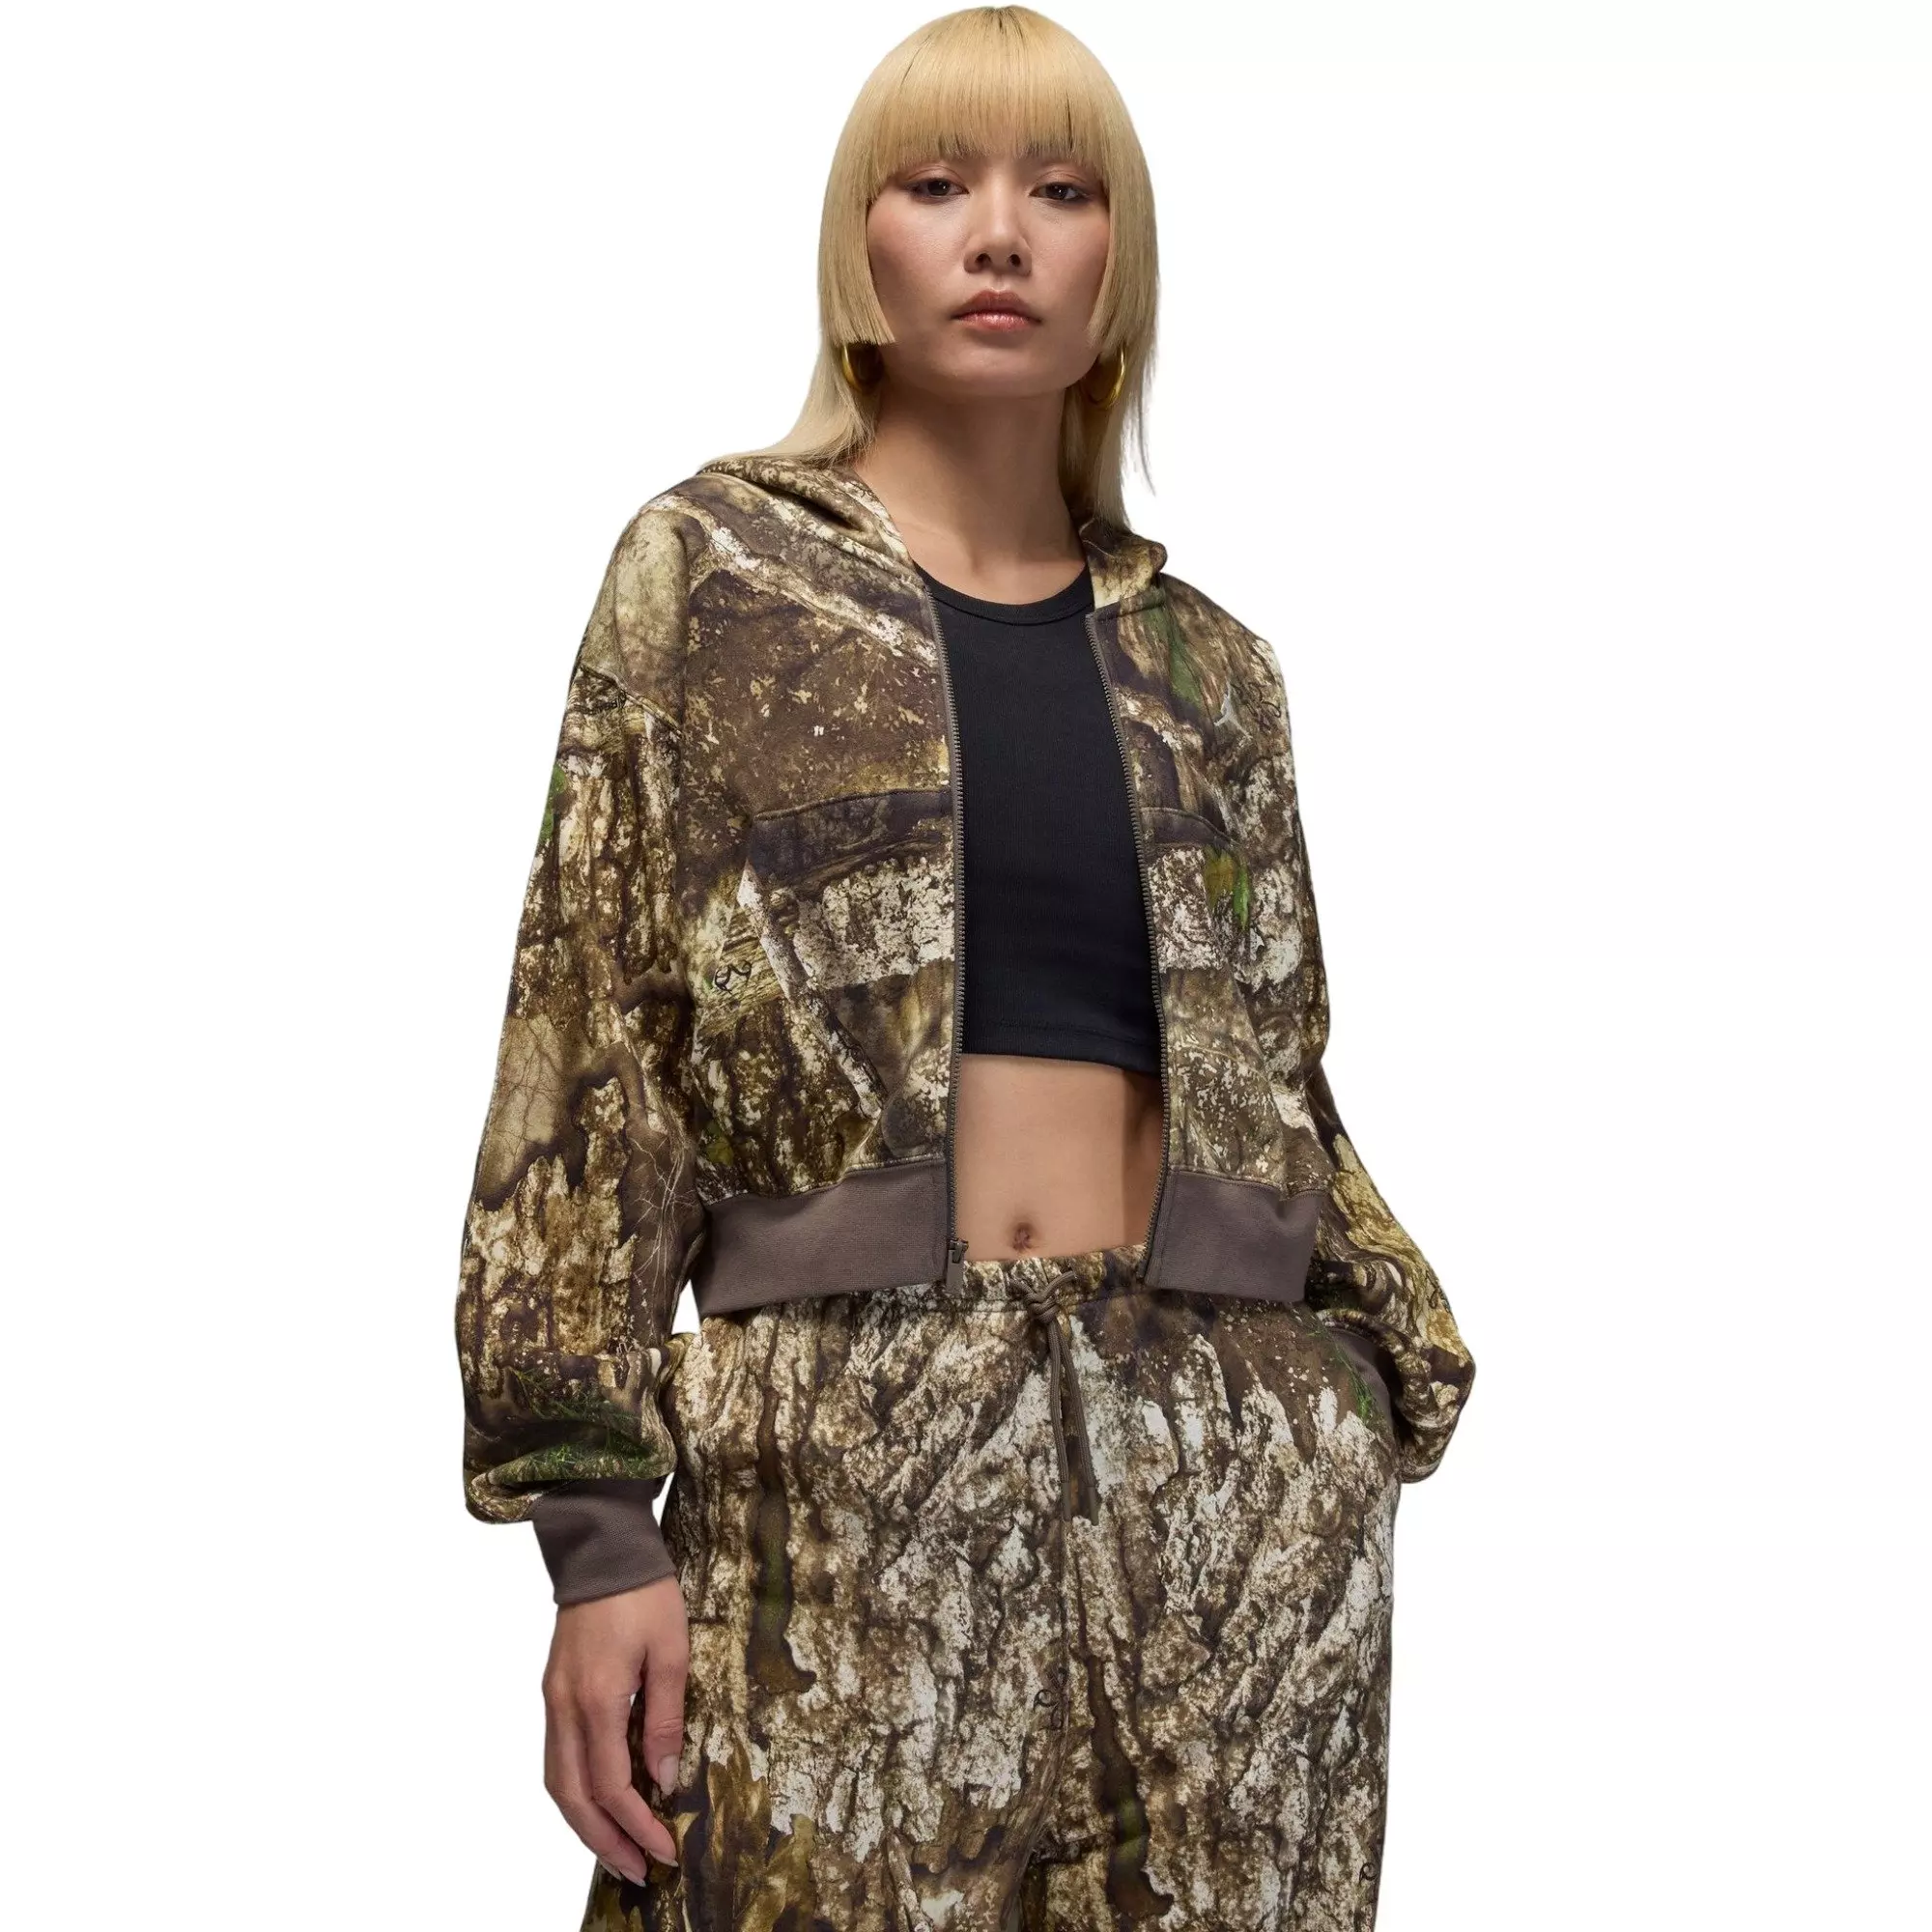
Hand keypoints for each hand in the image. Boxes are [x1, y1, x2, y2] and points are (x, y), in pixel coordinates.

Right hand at [541, 1575, 688, 1884]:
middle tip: (637, 1872)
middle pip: (572, 1797)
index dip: (636, 1825)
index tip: (665, 1851)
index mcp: (595, 1698)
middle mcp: (563, 1706)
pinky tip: (598, 1803)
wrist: (601, 1547)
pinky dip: (574, 1792)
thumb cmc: (643, 1592)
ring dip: (584, 1824)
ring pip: (556, 1781)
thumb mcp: (671, 1650)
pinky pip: (556, 1757)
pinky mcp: (552, 1690)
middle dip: (604, 1841)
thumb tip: (664, 1776)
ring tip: (618, 1850)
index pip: (610, 1785)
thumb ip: (665, 1716)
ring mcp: (552, 1699)